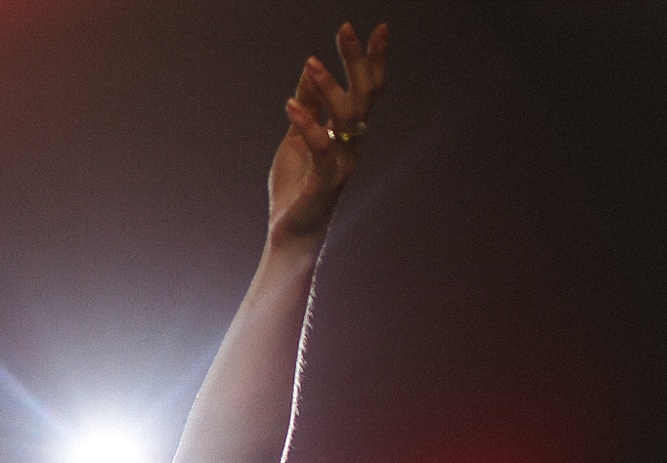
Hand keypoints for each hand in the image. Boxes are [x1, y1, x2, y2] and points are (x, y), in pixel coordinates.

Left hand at [270, 22, 387, 242]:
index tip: (377, 28)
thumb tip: (311, 69)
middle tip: (345, 30)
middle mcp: (352, 143)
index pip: (366, 89)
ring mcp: (343, 161)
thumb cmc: (296, 186)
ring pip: (346, 117)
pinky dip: (307, 124)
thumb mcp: (297, 137)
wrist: (291, 230)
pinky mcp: (326, 180)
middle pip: (364, 95)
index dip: (372, 59)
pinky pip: (321, 147)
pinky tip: (290, 104)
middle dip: (356, 61)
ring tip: (311, 62)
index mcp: (348, 132)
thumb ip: (308, 107)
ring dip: (329, 87)